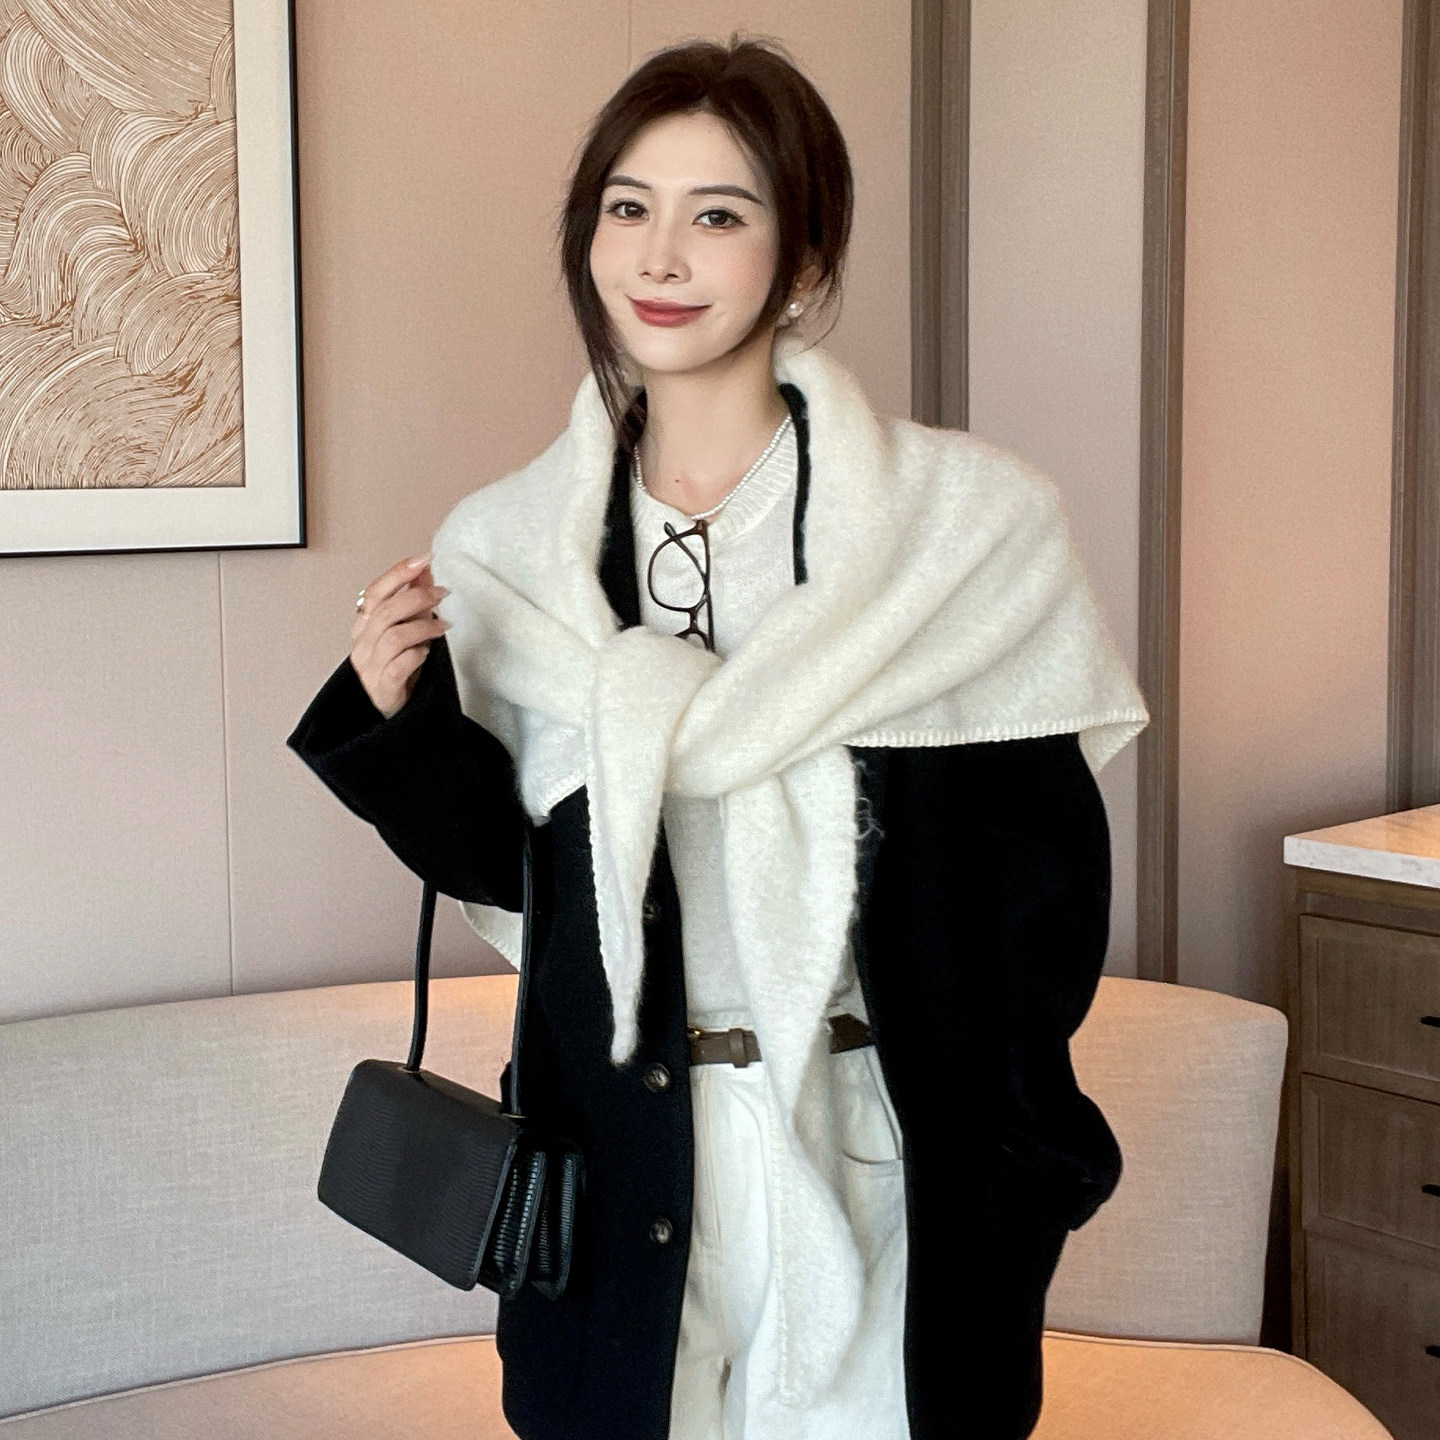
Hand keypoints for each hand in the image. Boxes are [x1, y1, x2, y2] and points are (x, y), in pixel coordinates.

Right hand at [350, 553, 450, 718]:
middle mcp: (362, 645)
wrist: (387, 713)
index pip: (374, 593)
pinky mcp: (384, 689)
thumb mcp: (405, 630)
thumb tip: (424, 568)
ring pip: (393, 637)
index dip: (397, 573)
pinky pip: (399, 667)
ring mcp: (370, 668)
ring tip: (444, 626)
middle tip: (443, 593)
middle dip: (416, 597)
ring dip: (423, 626)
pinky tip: (428, 652)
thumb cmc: (396, 668)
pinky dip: (416, 655)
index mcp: (363, 626)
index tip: (423, 559)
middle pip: (384, 612)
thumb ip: (412, 600)